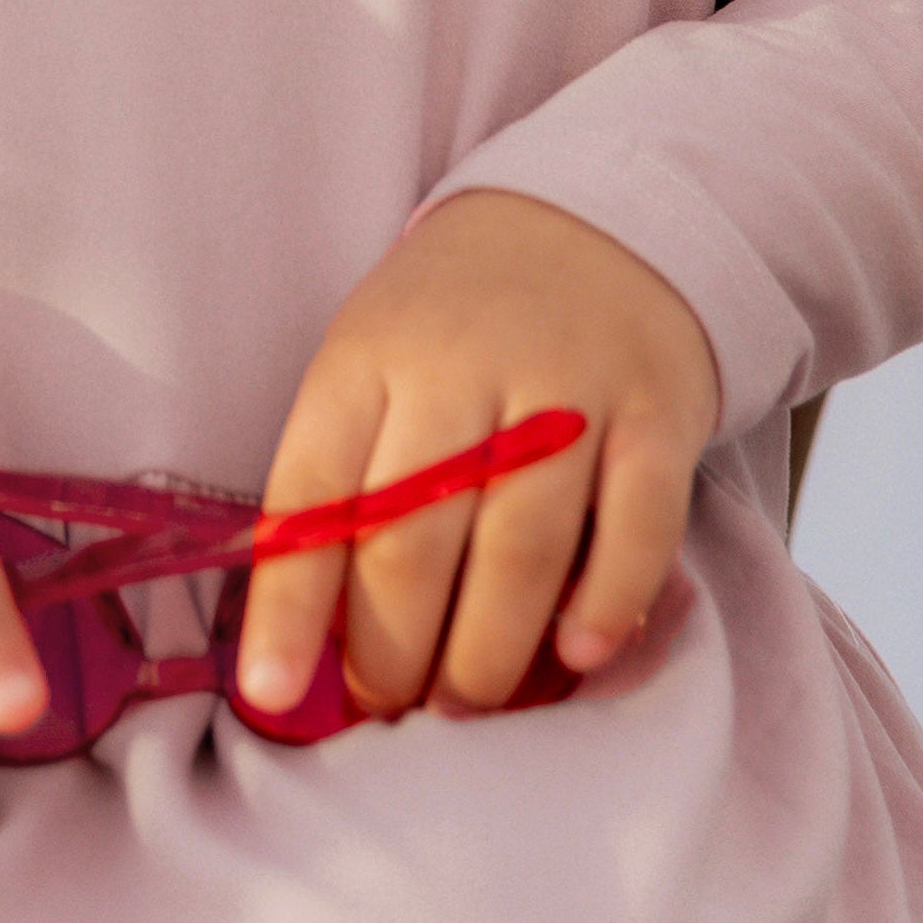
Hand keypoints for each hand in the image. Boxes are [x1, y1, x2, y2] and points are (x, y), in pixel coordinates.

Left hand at [234, 190, 718, 720]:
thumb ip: (346, 477)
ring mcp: (565, 385)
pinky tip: (578, 653)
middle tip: (388, 706)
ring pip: (520, 545)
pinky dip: (606, 602)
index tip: (268, 691)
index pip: (312, 489)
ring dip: (486, 651)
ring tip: (463, 704)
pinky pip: (637, 526)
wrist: (589, 217)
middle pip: (414, 536)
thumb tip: (307, 636)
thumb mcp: (374, 361)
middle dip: (391, 651)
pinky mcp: (654, 410)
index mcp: (370, 356)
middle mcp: (461, 366)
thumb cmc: (456, 321)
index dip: (288, 601)